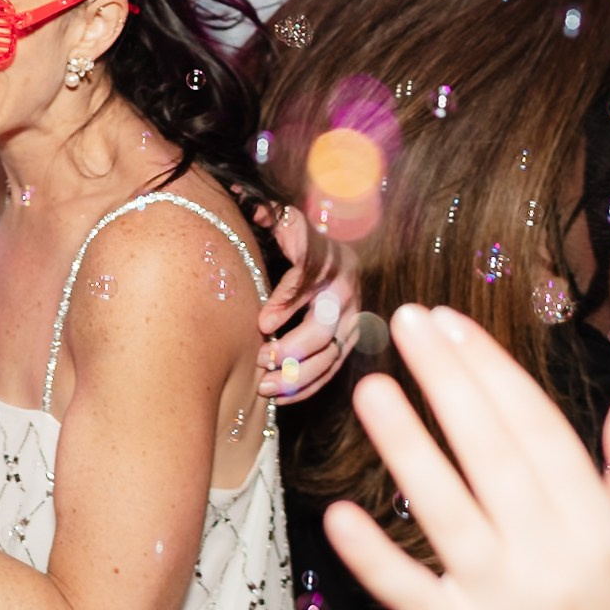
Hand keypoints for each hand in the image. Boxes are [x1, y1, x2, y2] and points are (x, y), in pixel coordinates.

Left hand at [254, 204, 360, 402]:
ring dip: (297, 376)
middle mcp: (346, 292)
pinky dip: (307, 387)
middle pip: (323, 328)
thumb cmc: (297, 238)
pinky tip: (282, 398)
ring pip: (329, 356)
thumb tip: (258, 211)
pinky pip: (332, 370)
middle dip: (291, 349)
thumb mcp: (286, 222)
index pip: (309, 282)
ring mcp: (352, 320)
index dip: (286, 302)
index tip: (260, 323)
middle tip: (260, 360)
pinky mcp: (349, 342)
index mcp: (330, 259)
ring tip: (265, 387)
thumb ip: (271, 217)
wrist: (328, 253)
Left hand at [322, 305, 609, 609]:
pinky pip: (411, 596)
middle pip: (491, 456)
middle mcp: (551, 561)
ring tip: (370, 386)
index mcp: (599, 531)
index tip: (453, 323)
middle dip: (448, 383)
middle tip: (407, 322)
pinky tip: (339, 514)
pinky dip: (374, 559)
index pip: (539, 433)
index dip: (494, 372)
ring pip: (447, 512)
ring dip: (407, 447)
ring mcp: (501, 603)